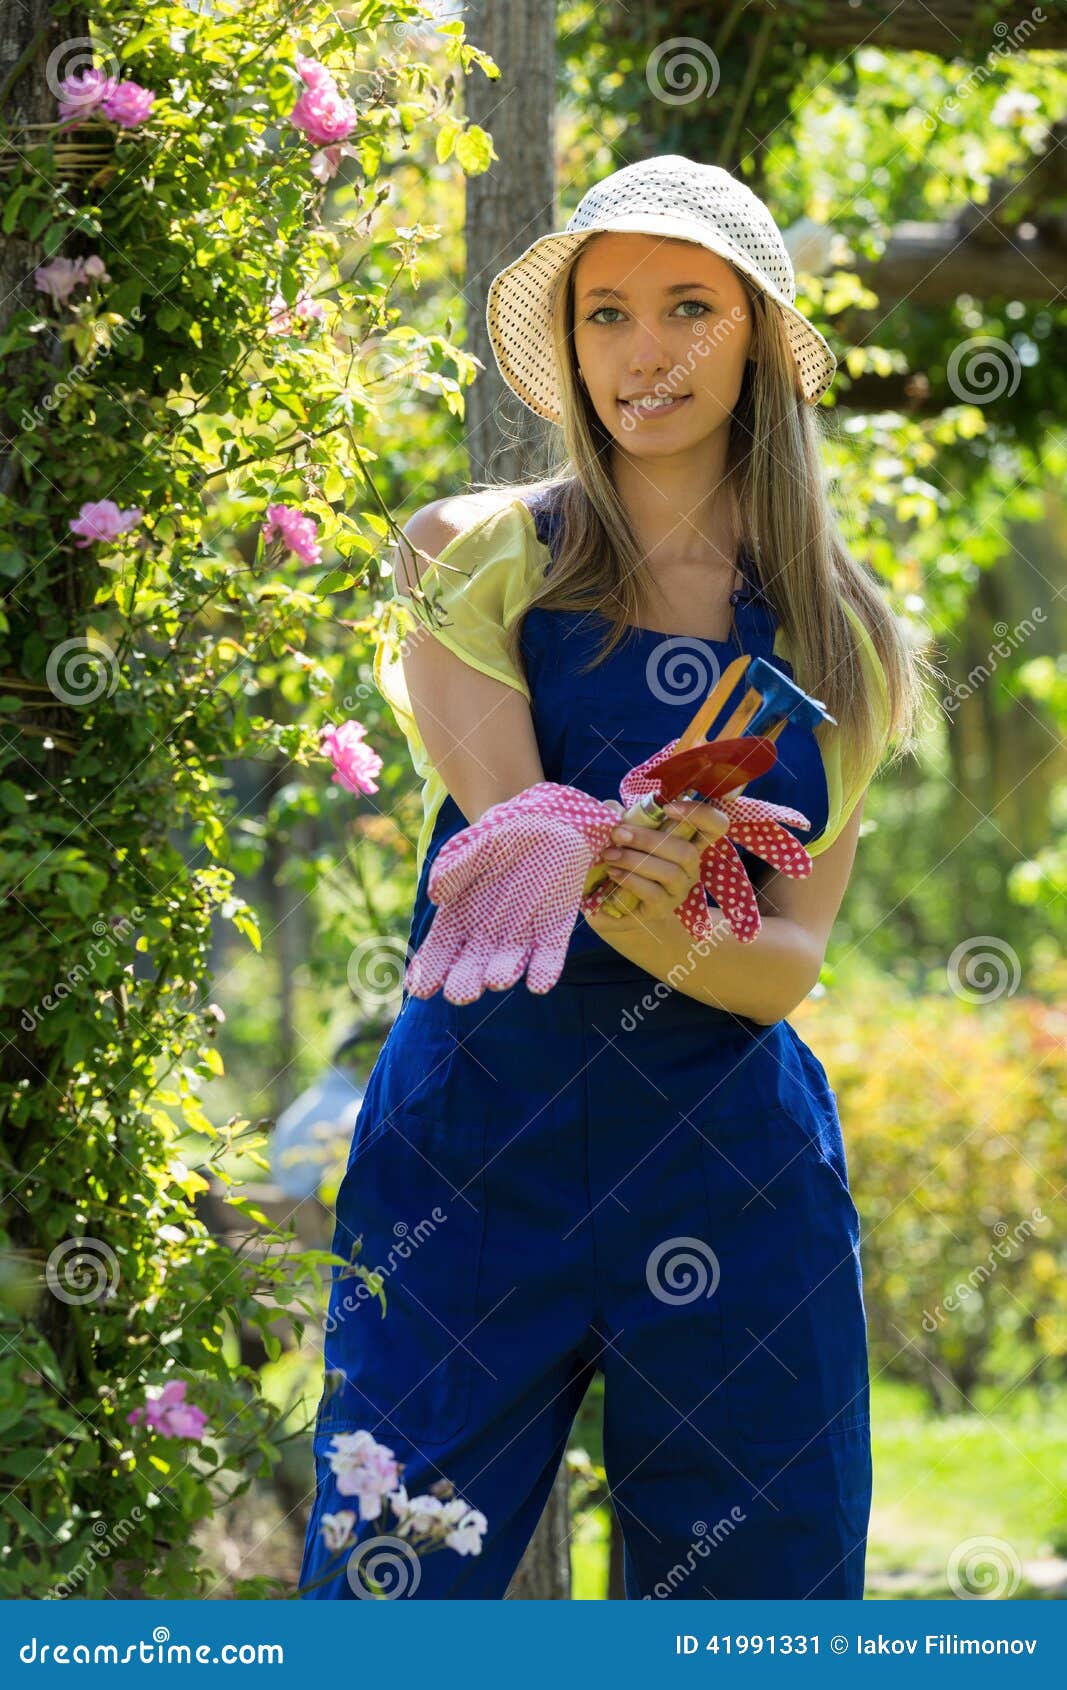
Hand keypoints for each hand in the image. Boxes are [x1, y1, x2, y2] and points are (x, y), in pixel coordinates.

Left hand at [592, 797, 729, 924]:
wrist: (614, 904)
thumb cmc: (627, 862)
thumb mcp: (628, 837)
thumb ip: (625, 820)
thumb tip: (611, 806)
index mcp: (688, 841)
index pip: (716, 826)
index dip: (700, 813)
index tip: (667, 807)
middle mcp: (691, 866)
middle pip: (687, 851)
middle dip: (648, 839)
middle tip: (617, 834)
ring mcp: (680, 889)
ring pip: (670, 873)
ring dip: (634, 860)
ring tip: (609, 855)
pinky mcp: (663, 908)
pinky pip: (653, 893)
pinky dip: (630, 880)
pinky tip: (613, 872)